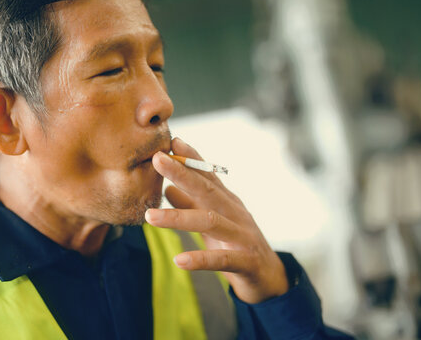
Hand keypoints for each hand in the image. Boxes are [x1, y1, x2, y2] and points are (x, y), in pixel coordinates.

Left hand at [145, 138, 288, 303]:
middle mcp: (236, 213)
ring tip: (150, 216)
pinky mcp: (246, 262)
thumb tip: (168, 188)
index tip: (171, 141)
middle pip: (207, 190)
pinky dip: (200, 259)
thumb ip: (193, 206)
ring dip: (178, 217)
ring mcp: (243, 236)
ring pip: (210, 222)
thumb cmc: (236, 245)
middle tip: (156, 159)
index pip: (208, 175)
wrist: (269, 278)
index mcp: (227, 202)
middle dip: (181, 173)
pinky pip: (222, 260)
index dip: (191, 158)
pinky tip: (179, 259)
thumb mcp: (212, 223)